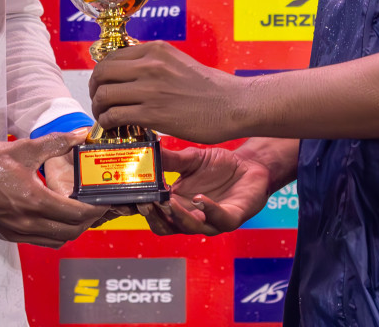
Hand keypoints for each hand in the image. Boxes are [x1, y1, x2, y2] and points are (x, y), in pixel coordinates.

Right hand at [0, 130, 106, 246]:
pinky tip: (55, 217)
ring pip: (56, 240)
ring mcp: (17, 232)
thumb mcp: (22, 148)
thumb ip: (55, 143)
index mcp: (33, 201)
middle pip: (70, 232)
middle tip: (95, 206)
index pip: (75, 214)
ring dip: (72, 230)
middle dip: (88, 221)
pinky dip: (55, 234)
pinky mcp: (8, 234)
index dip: (95, 210)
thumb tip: (79, 134)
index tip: (104, 201)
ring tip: (79, 212)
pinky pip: (40, 241)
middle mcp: (27, 222)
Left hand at [88, 41, 248, 143]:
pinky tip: (115, 127)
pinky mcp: (153, 113)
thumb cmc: (211, 89)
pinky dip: (108, 122)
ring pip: (104, 94)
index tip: (103, 86)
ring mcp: (150, 88)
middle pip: (102, 73)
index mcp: (156, 50)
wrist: (234, 105)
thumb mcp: (179, 62)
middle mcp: (150, 65)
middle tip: (99, 102)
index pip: (112, 57)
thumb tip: (131, 76)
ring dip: (99, 108)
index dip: (102, 74)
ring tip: (105, 117)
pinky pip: (115, 115)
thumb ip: (154, 65)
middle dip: (94, 90)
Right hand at [141, 145, 276, 236]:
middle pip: (165, 227)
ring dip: (179, 216)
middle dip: (154, 217)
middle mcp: (190, 217)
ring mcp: (210, 221)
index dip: (139, 208)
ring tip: (170, 202)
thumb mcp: (191, 159)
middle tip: (147, 203)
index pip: (152, 213)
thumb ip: (169, 159)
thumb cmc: (219, 166)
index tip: (128, 199)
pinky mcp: (231, 219)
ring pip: (189, 228)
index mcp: (175, 204)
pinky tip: (200, 198)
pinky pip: (218, 220)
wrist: (250, 165)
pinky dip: (207, 210)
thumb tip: (146, 148)